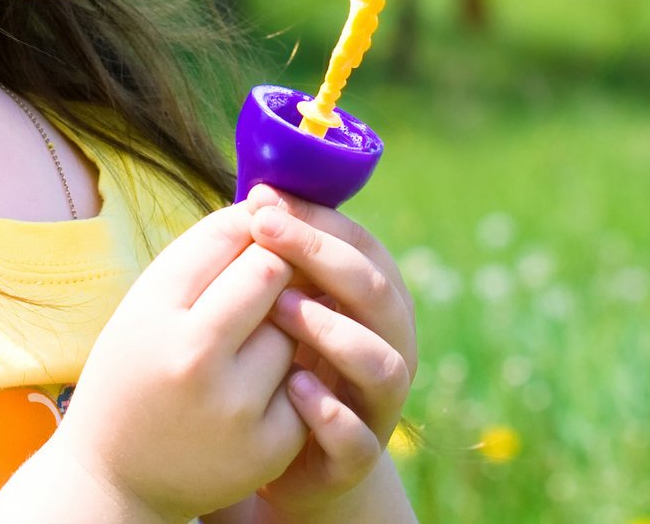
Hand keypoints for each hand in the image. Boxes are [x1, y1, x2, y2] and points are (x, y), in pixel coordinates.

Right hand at [42, 202, 311, 522]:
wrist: (117, 478)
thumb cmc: (135, 370)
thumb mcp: (146, 304)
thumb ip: (204, 252)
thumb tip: (272, 199)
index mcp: (154, 311)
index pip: (227, 235)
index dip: (251, 225)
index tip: (255, 229)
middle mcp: (193, 357)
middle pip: (270, 271)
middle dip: (275, 266)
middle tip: (266, 279)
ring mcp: (234, 406)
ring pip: (294, 324)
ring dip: (285, 324)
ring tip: (249, 345)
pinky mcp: (269, 445)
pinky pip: (304, 380)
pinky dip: (289, 378)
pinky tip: (256, 391)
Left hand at [241, 184, 418, 520]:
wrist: (283, 459)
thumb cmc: (280, 363)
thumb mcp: (285, 305)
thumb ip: (284, 260)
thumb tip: (259, 190)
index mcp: (375, 303)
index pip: (363, 247)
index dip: (320, 219)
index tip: (265, 199)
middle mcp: (390, 346)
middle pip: (380, 293)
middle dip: (324, 258)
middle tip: (267, 232)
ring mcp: (378, 405)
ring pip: (382, 363)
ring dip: (333, 331)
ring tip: (280, 307)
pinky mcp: (356, 459)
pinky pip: (357, 437)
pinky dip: (329, 411)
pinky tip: (294, 387)